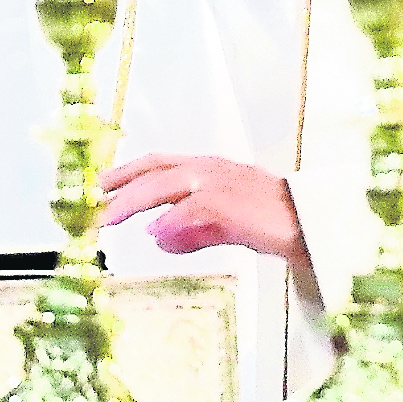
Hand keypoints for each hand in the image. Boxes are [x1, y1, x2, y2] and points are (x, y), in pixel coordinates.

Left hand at [98, 152, 305, 272]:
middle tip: (90, 202)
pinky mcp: (227, 203)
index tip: (99, 185)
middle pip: (152, 170)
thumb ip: (189, 231)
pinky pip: (189, 209)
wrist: (312, 222)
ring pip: (162, 186)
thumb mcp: (224, 225)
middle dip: (118, 184)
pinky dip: (168, 221)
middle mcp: (208, 168)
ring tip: (107, 220)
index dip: (126, 172)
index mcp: (207, 167)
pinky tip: (153, 233)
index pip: (157, 163)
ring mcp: (217, 182)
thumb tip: (155, 238)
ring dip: (131, 202)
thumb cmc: (271, 222)